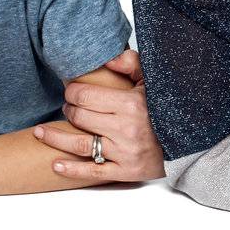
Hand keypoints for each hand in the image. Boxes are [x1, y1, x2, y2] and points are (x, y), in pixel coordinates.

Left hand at [35, 51, 162, 181]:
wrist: (189, 143)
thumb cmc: (167, 109)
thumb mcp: (153, 81)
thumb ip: (131, 63)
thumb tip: (108, 57)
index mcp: (131, 104)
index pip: (86, 96)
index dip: (72, 92)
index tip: (71, 91)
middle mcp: (126, 129)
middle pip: (80, 117)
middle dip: (69, 110)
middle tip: (67, 108)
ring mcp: (125, 152)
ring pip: (80, 144)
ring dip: (56, 137)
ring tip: (41, 132)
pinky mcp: (126, 171)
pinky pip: (93, 172)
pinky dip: (71, 169)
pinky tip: (55, 164)